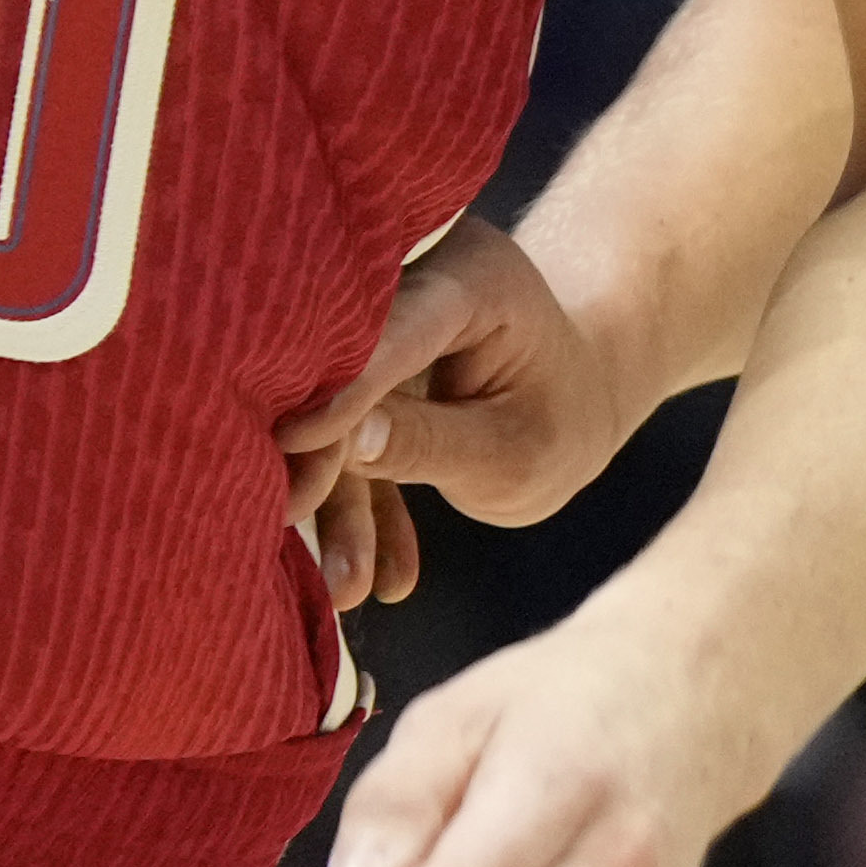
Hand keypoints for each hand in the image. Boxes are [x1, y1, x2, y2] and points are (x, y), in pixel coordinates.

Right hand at [273, 214, 644, 606]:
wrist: (577, 404)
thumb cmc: (562, 421)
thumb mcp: (512, 452)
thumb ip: (426, 443)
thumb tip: (331, 440)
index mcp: (469, 278)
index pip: (386, 330)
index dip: (336, 389)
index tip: (289, 447)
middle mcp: (415, 286)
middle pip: (341, 369)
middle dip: (319, 453)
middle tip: (287, 518)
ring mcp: (384, 331)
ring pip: (336, 413)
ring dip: (338, 500)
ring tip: (348, 588)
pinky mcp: (365, 375)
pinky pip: (345, 436)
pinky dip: (360, 505)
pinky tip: (381, 580)